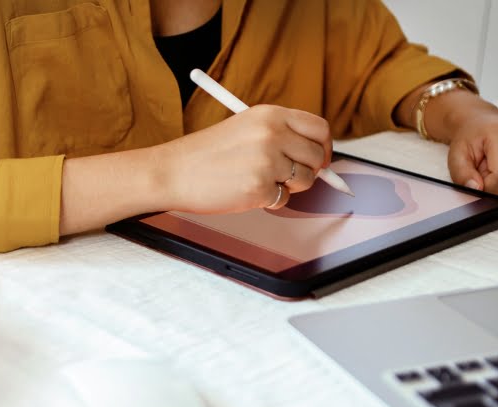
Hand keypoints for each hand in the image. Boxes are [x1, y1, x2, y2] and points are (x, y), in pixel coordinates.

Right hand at [155, 105, 332, 212]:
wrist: (173, 172)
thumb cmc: (206, 154)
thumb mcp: (245, 128)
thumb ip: (279, 134)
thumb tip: (316, 155)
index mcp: (270, 115)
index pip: (318, 128)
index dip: (324, 147)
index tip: (321, 159)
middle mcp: (272, 134)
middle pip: (317, 156)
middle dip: (310, 171)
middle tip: (290, 177)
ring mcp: (267, 161)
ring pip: (305, 180)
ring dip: (289, 187)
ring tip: (262, 182)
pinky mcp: (260, 187)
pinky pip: (284, 200)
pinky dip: (270, 201)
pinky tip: (247, 192)